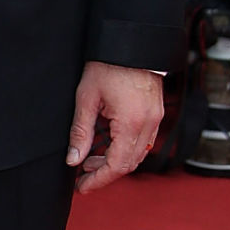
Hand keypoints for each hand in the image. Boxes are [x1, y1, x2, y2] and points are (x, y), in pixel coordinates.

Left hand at [67, 61, 163, 193]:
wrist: (130, 43)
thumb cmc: (107, 66)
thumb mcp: (86, 99)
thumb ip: (80, 132)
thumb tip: (74, 160)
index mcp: (131, 123)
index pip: (117, 165)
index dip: (99, 180)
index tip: (83, 187)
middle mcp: (148, 124)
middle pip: (129, 164)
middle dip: (105, 173)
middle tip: (82, 176)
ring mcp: (155, 118)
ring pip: (137, 154)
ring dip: (115, 161)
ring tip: (90, 159)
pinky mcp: (156, 112)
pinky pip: (142, 140)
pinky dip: (125, 147)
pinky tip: (106, 144)